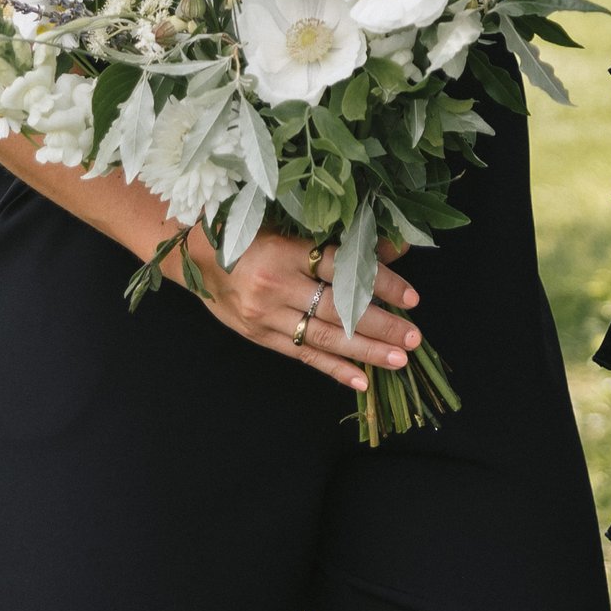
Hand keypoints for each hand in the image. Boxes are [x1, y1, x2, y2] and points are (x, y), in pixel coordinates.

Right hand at [173, 226, 423, 398]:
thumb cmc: (252, 234)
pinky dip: (333, 369)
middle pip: (337, 310)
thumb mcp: (293, 229)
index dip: (379, 284)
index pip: (343, 270)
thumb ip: (341, 242)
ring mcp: (266, 316)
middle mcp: (276, 286)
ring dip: (365, 351)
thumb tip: (395, 248)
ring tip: (398, 359)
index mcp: (286, 251)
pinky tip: (361, 381)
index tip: (411, 297)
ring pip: (323, 337)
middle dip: (380, 325)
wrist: (196, 256)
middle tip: (414, 337)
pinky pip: (302, 355)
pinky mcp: (259, 336)